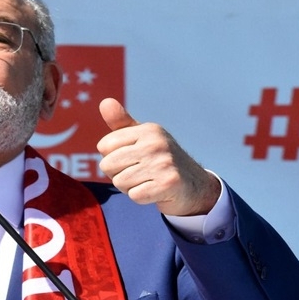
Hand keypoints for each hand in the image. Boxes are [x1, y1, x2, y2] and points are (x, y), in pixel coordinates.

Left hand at [96, 98, 220, 215]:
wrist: (193, 186)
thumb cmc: (159, 160)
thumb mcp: (142, 138)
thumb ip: (121, 123)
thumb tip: (105, 102)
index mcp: (148, 130)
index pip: (104, 146)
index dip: (112, 157)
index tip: (130, 158)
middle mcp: (156, 143)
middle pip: (108, 165)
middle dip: (117, 174)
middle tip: (138, 173)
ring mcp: (164, 163)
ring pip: (119, 182)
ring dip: (129, 187)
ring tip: (146, 181)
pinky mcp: (168, 184)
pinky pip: (134, 195)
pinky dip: (140, 197)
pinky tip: (154, 191)